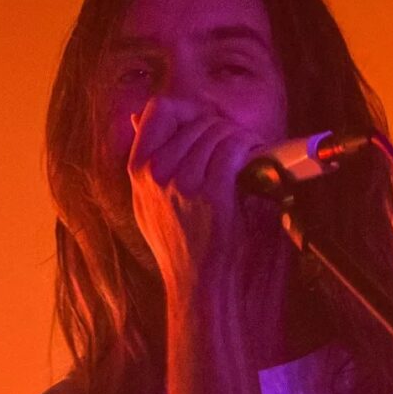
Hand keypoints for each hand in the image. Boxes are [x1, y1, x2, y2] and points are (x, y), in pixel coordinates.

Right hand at [126, 94, 269, 296]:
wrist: (198, 283)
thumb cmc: (178, 244)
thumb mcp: (146, 202)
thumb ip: (144, 161)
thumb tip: (136, 119)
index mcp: (139, 170)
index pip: (158, 111)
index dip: (186, 110)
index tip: (203, 125)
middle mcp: (158, 173)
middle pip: (197, 122)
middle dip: (222, 128)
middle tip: (237, 143)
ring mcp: (184, 184)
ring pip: (218, 132)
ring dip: (239, 137)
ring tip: (248, 151)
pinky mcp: (212, 195)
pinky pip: (233, 149)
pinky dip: (249, 146)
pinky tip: (256, 156)